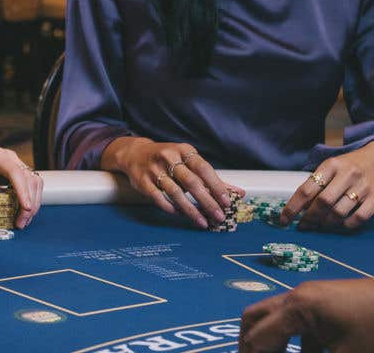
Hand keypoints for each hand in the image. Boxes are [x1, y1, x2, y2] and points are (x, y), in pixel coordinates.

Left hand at [0, 137, 42, 229]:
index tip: (25, 208)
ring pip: (34, 181)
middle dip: (29, 203)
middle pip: (29, 179)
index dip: (22, 190)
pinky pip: (29, 183)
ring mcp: (14, 163)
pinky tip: (22, 213)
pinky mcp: (14, 170)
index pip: (14, 172)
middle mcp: (8, 157)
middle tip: (20, 223)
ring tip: (23, 221)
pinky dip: (29, 198)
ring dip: (32, 202)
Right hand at [101, 137, 238, 229]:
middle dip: (207, 201)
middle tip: (219, 217)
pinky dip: (171, 208)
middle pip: (190, 182)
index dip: (216, 186)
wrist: (135, 154)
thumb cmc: (169, 160)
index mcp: (184, 150)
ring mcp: (154, 169)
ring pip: (175, 192)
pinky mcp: (143, 181)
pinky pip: (159, 198)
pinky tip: (180, 214)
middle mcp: (168, 157)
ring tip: (203, 222)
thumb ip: (213, 179)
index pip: (203, 168)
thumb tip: (239, 193)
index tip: (227, 202)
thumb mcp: (190, 162)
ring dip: (191, 210)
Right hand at [240, 277, 373, 352]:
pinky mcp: (328, 301)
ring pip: (277, 317)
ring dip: (271, 340)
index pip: (258, 336)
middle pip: (256, 317)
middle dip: (249, 343)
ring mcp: (313, 296)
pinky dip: (292, 339)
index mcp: (297, 308)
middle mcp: (298, 296)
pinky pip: (298, 320)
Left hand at [281, 142, 373, 230]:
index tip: (284, 220)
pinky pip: (358, 218)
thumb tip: (301, 207)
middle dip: (309, 218)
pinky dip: (347, 225)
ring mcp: (363, 186)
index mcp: (330, 165)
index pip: (306, 190)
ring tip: (323, 224)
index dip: (292, 208)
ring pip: (339, 212)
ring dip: (327, 223)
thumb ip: (319, 183)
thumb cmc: (354, 164)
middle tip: (305, 226)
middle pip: (322, 203)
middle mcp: (346, 174)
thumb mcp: (334, 166)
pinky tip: (342, 224)